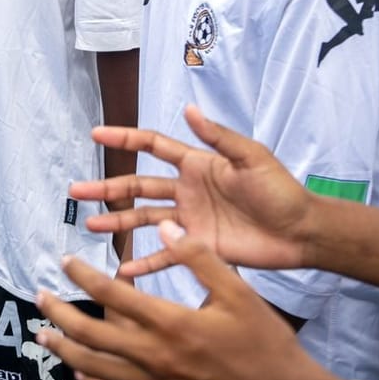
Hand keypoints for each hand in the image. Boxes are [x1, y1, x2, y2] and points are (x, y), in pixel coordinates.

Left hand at [35, 221, 340, 379]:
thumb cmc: (266, 346)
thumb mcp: (239, 292)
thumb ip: (200, 258)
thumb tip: (167, 227)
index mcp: (170, 324)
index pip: (112, 293)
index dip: (83, 275)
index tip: (65, 262)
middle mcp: (154, 358)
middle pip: (90, 333)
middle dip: (58, 313)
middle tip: (39, 298)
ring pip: (93, 369)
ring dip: (63, 349)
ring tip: (42, 336)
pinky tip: (81, 372)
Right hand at [72, 104, 313, 277]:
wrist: (301, 232)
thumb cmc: (280, 190)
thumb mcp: (251, 157)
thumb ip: (218, 137)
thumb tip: (189, 109)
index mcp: (197, 164)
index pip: (153, 146)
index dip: (125, 138)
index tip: (96, 135)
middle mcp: (187, 191)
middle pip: (138, 187)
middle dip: (107, 187)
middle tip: (77, 191)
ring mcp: (190, 221)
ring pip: (144, 220)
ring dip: (117, 222)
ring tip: (90, 225)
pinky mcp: (199, 247)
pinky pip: (166, 255)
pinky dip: (146, 262)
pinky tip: (124, 269)